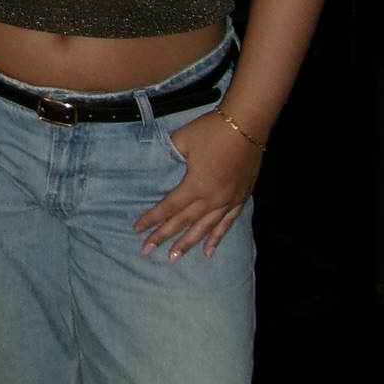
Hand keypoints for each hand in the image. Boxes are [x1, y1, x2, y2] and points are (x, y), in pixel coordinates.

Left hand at [133, 110, 261, 260]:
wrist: (246, 125)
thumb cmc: (211, 131)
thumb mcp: (182, 141)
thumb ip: (169, 156)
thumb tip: (159, 165)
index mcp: (195, 186)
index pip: (169, 208)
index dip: (152, 219)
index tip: (137, 230)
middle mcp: (212, 200)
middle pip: (184, 222)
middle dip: (164, 237)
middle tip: (148, 251)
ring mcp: (228, 202)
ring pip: (205, 229)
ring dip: (188, 244)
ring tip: (174, 258)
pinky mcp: (241, 199)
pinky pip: (227, 224)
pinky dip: (217, 238)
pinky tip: (209, 252)